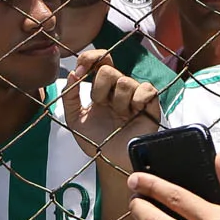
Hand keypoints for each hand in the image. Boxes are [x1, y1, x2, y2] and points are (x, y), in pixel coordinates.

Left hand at [63, 49, 160, 169]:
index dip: (90, 58)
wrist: (111, 161)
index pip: (99, 60)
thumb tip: (73, 74)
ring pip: (125, 81)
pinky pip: (147, 89)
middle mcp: (118, 88)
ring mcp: (135, 94)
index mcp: (101, 87)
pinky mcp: (150, 104)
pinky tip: (134, 113)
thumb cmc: (96, 141)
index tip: (81, 70)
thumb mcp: (74, 120)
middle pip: (108, 69)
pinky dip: (138, 99)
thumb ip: (69, 97)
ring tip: (120, 116)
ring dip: (118, 101)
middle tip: (101, 105)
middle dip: (99, 89)